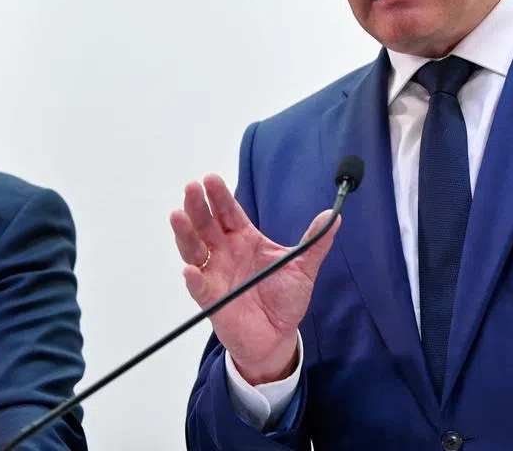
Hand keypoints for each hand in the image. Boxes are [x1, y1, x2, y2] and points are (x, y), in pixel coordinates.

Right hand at [170, 175, 339, 384]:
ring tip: (178, 215)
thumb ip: (316, 241)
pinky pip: (200, 288)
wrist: (279, 335)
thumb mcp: (304, 266)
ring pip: (194, 250)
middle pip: (206, 225)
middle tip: (191, 187)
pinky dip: (194, 278)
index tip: (211, 178)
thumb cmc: (285, 298)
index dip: (219, 197)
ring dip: (185, 234)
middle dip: (197, 206)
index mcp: (244, 240)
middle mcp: (225, 253)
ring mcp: (216, 275)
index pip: (228, 213)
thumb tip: (334, 216)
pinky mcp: (213, 301)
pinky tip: (190, 269)